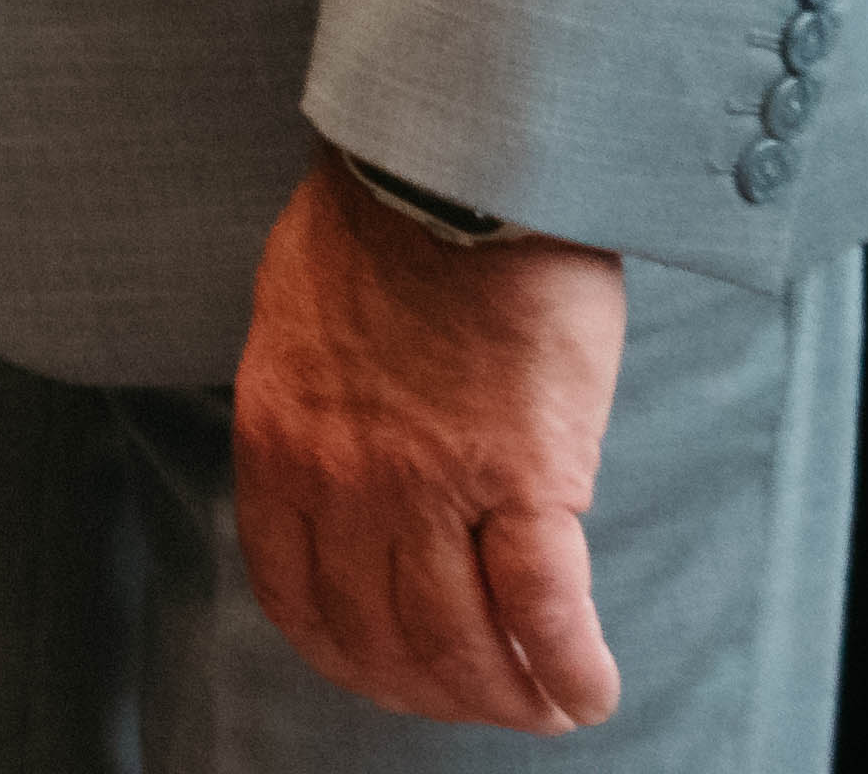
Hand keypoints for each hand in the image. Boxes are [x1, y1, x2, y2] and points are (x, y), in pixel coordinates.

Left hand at [234, 150, 630, 728]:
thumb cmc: (387, 223)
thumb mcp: (301, 323)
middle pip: (381, 636)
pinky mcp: (524, 472)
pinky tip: (587, 691)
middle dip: (432, 690)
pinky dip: (568, 667)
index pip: (298, 595)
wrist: (453, 163)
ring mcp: (429, 483)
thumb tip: (345, 467)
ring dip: (503, 694)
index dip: (348, 655)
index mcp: (280, 439)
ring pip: (460, 641)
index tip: (389, 672)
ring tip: (542, 704)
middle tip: (479, 697)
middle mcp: (342, 478)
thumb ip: (317, 411)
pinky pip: (544, 610)